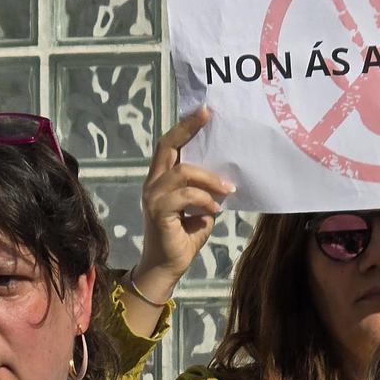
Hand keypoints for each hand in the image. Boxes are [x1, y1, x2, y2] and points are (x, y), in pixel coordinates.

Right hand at [134, 107, 233, 299]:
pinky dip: (204, 200)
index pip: (169, 146)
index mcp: (160, 180)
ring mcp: (153, 197)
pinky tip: (215, 210)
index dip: (184, 127)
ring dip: (210, 179)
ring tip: (227, 189)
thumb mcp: (199, 210)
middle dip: (189, 129)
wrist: (167, 267)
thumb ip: (206, 192)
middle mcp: (153, 184)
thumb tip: (226, 178)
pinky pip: (186, 196)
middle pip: (167, 147)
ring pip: (183, 172)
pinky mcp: (158, 212)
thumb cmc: (183, 239)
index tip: (204, 111)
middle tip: (209, 116)